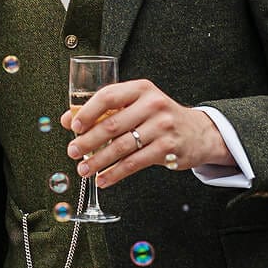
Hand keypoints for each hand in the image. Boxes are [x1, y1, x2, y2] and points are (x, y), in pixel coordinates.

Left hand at [61, 78, 229, 186]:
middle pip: (112, 125)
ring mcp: (162, 127)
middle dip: (87, 141)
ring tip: (83, 169)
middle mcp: (152, 105)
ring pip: (121, 147)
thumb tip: (69, 120)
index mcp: (141, 89)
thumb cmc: (158, 116)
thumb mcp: (135, 105)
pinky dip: (115, 173)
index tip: (74, 126)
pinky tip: (103, 179)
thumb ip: (104, 110)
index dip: (88, 112)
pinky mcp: (167, 149)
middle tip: (72, 151)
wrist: (198, 132)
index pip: (108, 96)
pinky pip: (134, 163)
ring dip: (98, 161)